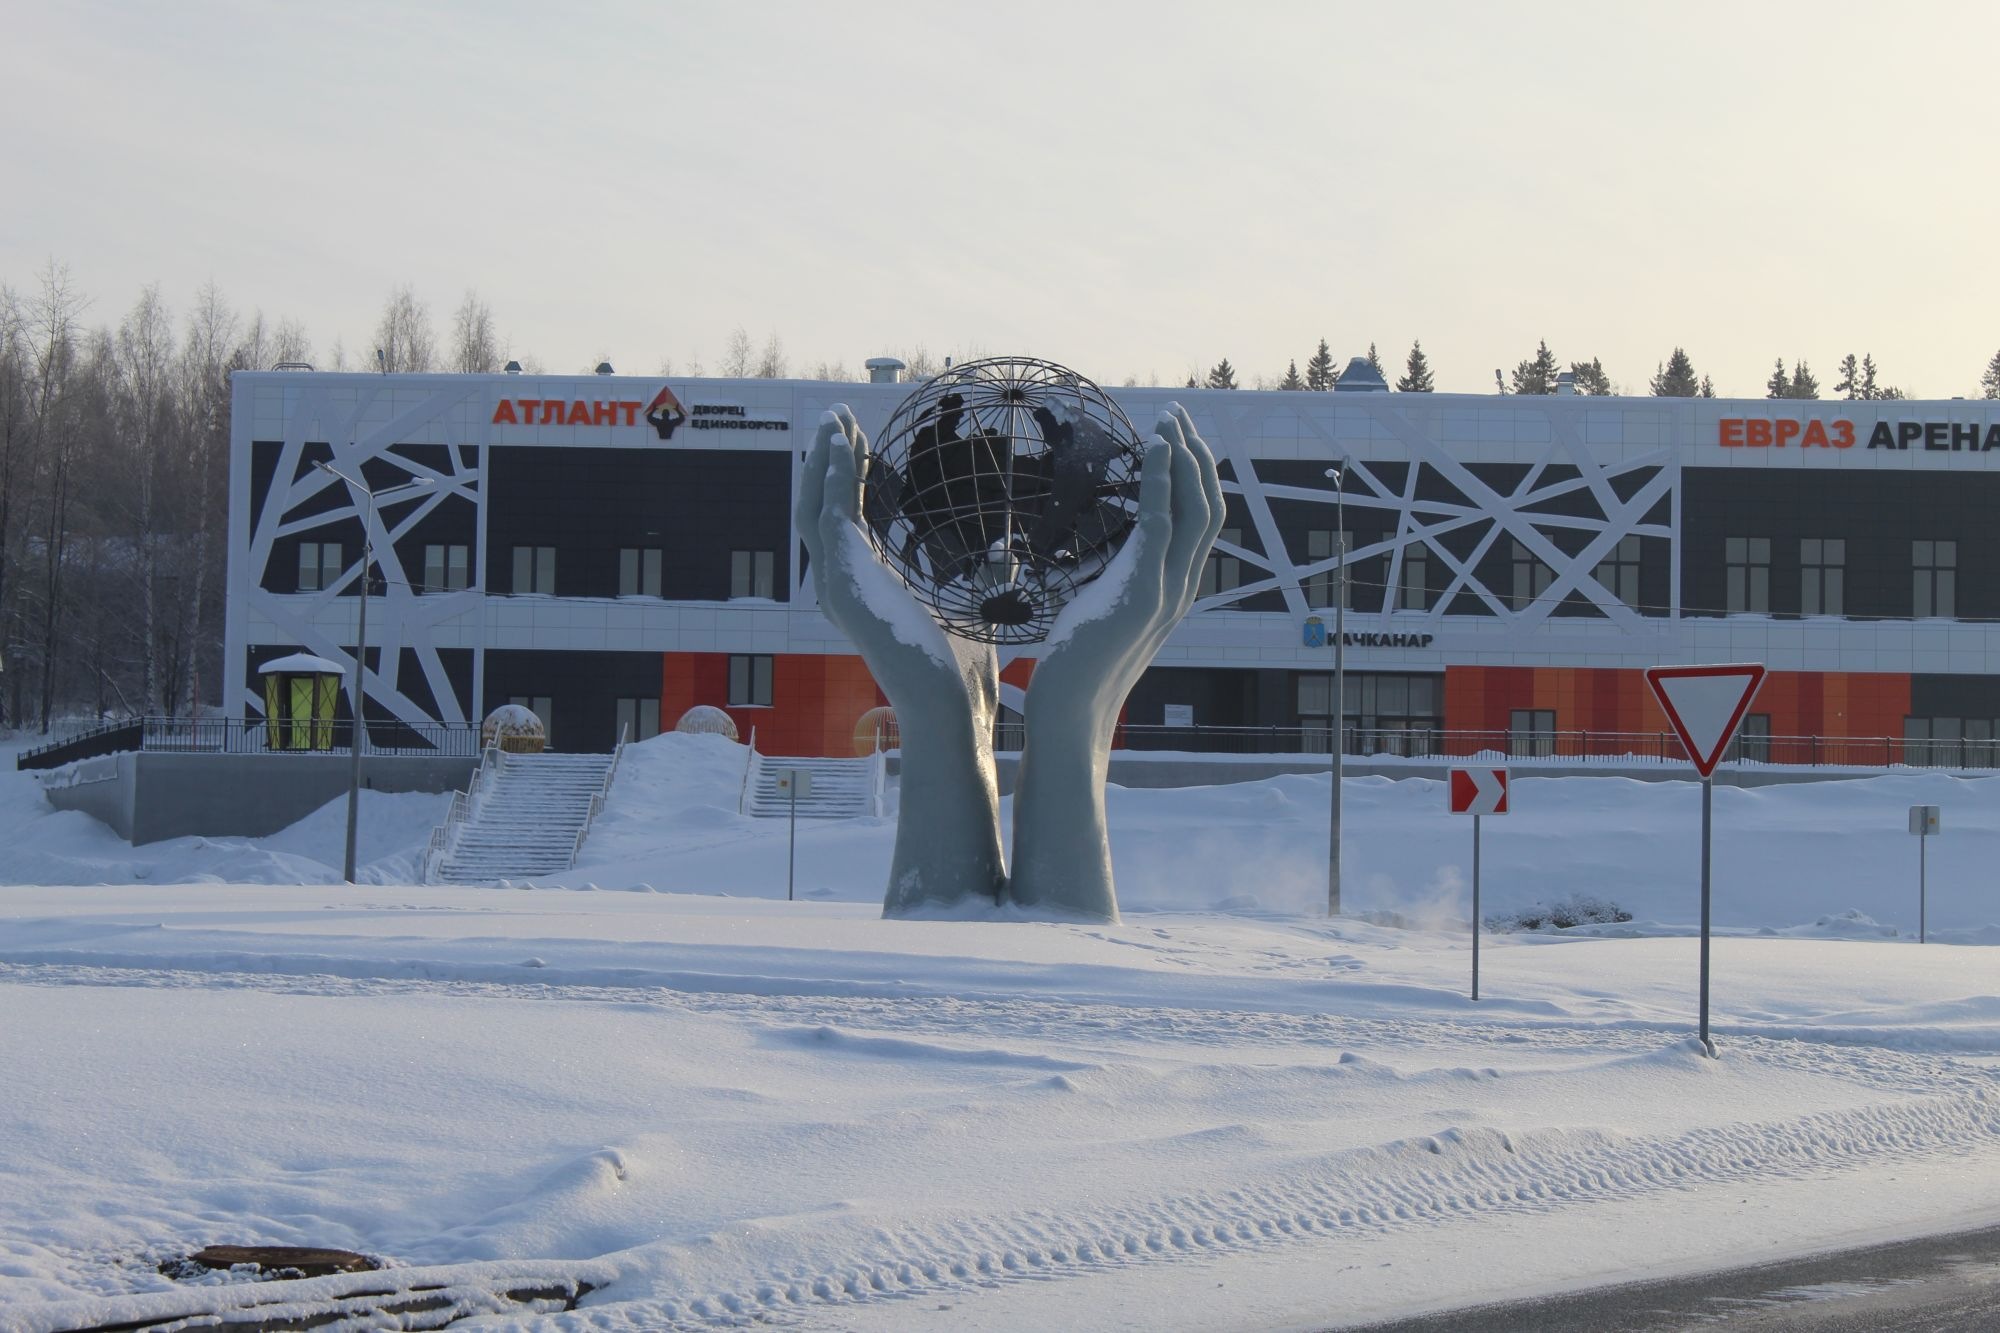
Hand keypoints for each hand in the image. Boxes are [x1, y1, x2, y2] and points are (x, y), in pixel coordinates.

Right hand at [796, 405, 1006, 913]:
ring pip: (815, 507)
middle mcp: (843, 589)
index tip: (860, 443)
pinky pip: (828, 516)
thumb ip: (984, 577)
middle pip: (821, 511)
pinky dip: (831, 477)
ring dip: (824, 462)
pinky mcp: (842, 582)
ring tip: (835, 421)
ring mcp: (837, 586)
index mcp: (867, 593)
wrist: (949, 713)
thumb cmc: (962, 679)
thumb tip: (1006, 553)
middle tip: (836, 420)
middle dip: (827, 463)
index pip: (850, 524)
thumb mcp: (976, 609)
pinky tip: (841, 445)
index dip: (851, 481)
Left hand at [1009, 404, 1222, 919]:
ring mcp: (1166, 590)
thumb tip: (1070, 559)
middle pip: (1209, 510)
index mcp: (1168, 594)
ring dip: (1185, 458)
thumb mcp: (1090, 618)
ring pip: (1196, 509)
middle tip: (1178, 416)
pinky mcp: (1143, 589)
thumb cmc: (1068, 674)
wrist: (1067, 716)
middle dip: (1197, 458)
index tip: (1173, 443)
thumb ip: (1096, 587)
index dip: (1192, 481)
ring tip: (1171, 419)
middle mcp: (1178, 590)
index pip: (1196, 527)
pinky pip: (1162, 521)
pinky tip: (1154, 446)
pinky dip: (1163, 478)